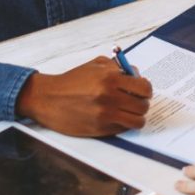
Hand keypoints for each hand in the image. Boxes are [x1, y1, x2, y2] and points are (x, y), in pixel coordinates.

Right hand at [15, 56, 151, 136]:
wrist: (48, 98)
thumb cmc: (72, 81)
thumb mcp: (95, 65)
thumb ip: (118, 68)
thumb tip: (137, 76)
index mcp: (110, 78)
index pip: (144, 88)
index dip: (146, 90)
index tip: (142, 90)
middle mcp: (109, 97)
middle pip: (143, 106)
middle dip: (142, 103)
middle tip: (135, 101)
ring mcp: (105, 115)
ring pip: (137, 121)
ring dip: (136, 117)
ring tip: (129, 112)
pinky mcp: (99, 129)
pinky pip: (123, 129)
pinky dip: (124, 124)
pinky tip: (116, 117)